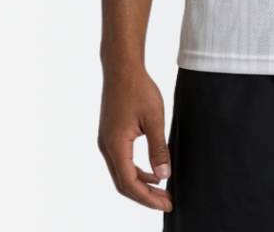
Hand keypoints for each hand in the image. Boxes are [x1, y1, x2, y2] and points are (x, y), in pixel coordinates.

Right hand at [97, 67, 173, 211]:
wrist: (121, 68)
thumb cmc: (138, 88)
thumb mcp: (154, 118)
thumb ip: (158, 148)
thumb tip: (164, 175)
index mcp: (116, 145)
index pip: (129, 183)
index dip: (148, 198)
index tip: (167, 203)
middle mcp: (106, 147)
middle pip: (123, 183)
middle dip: (145, 196)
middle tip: (167, 202)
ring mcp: (106, 142)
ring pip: (121, 174)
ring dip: (141, 185)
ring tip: (163, 190)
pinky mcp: (110, 136)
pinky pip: (121, 162)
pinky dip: (136, 172)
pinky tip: (152, 172)